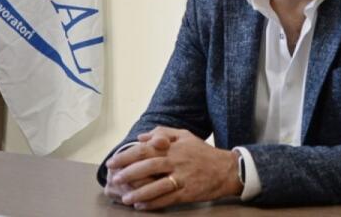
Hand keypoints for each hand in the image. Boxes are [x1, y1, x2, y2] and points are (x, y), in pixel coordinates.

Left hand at [111, 127, 242, 209]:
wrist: (227, 169)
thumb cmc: (204, 152)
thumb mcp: (186, 136)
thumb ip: (163, 133)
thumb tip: (141, 137)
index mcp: (174, 146)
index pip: (146, 149)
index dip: (127, 155)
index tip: (113, 162)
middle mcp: (177, 160)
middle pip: (149, 166)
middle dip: (129, 173)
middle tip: (115, 180)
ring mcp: (183, 177)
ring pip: (157, 184)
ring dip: (139, 192)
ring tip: (125, 198)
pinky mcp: (188, 192)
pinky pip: (168, 198)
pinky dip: (153, 203)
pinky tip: (141, 206)